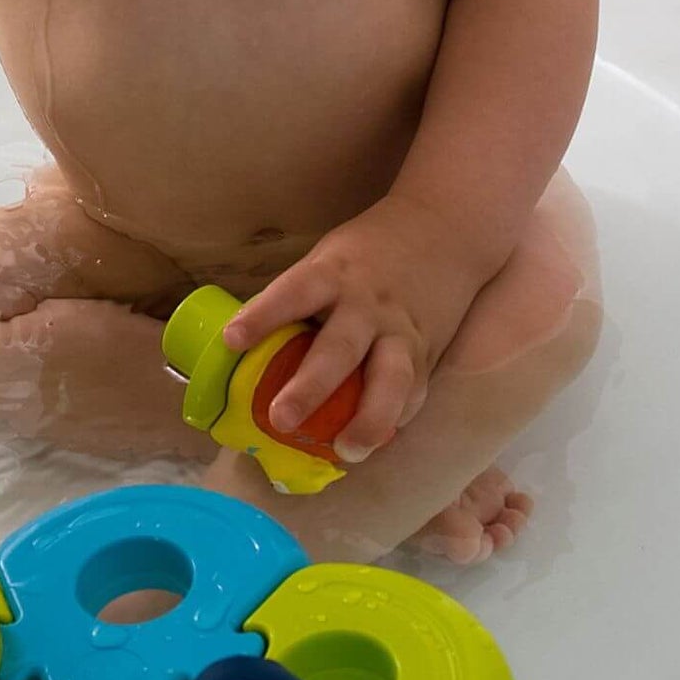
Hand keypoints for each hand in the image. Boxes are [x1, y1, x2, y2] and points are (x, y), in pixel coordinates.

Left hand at [219, 211, 480, 462]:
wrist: (446, 228)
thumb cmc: (367, 252)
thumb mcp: (328, 260)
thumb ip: (297, 301)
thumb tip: (244, 349)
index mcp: (333, 274)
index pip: (294, 292)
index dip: (264, 315)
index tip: (232, 340)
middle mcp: (368, 304)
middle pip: (340, 348)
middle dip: (310, 387)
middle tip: (281, 419)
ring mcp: (402, 331)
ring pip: (392, 378)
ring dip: (369, 418)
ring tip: (347, 451)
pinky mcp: (428, 352)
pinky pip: (413, 391)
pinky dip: (394, 418)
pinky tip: (374, 441)